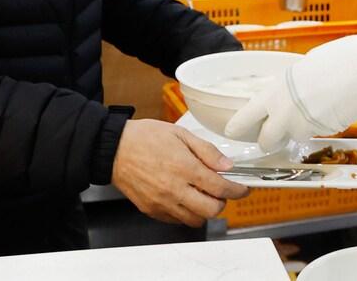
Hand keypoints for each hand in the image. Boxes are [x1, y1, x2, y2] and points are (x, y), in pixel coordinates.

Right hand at [111, 119, 249, 227]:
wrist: (114, 149)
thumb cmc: (145, 138)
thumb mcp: (181, 135)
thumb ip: (206, 151)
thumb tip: (226, 165)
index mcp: (184, 168)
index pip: (220, 188)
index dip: (237, 190)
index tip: (242, 188)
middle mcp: (174, 189)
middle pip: (211, 210)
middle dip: (222, 202)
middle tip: (221, 191)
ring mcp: (162, 202)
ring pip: (195, 220)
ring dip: (204, 210)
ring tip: (202, 194)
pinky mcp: (152, 210)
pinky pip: (177, 220)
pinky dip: (186, 213)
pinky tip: (185, 198)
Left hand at [225, 34, 356, 151]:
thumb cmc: (337, 59)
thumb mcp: (303, 66)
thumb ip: (290, 85)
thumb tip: (288, 93)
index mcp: (276, 91)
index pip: (247, 116)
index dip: (238, 127)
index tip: (232, 131)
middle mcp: (286, 112)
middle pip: (266, 140)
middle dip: (268, 139)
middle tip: (273, 132)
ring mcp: (305, 125)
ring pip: (290, 139)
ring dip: (294, 133)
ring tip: (307, 114)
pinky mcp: (323, 132)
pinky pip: (311, 134)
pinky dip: (313, 128)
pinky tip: (324, 112)